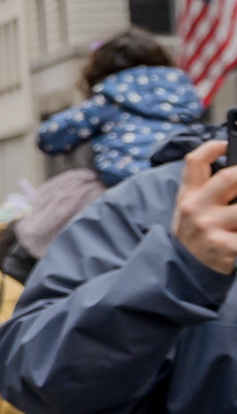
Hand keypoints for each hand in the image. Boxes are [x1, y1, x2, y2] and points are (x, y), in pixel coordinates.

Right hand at [174, 143, 236, 274]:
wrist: (182, 269)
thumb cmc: (194, 232)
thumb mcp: (188, 207)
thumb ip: (205, 187)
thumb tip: (232, 169)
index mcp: (188, 195)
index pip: (194, 162)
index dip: (213, 148)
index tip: (227, 145)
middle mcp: (195, 208)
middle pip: (229, 178)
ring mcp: (210, 228)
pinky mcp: (225, 247)